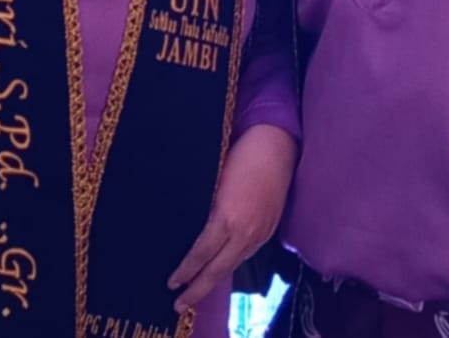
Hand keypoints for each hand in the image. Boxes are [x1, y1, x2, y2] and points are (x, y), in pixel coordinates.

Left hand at [168, 123, 296, 311]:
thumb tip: (190, 231)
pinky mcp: (269, 229)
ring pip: (234, 265)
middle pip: (218, 270)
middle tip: (179, 305)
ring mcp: (260, 232)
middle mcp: (245, 232)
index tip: (171, 283)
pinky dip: (231, 264)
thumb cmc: (239, 154)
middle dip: (198, 290)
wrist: (276, 144)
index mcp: (227, 218)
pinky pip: (246, 254)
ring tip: (198, 291)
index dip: (186, 271)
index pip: (201, 254)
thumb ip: (205, 210)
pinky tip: (221, 266)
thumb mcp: (214, 182)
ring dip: (215, 280)